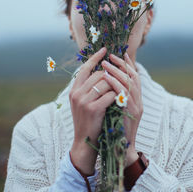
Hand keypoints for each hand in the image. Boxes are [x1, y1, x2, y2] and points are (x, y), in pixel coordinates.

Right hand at [69, 47, 116, 174]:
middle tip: (118, 81)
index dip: (95, 58)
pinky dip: (117, 97)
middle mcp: (76, 93)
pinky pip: (110, 95)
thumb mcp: (83, 102)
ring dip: (115, 87)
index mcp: (74, 90)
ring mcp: (84, 101)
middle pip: (98, 75)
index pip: (84, 68)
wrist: (84, 142)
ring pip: (106, 83)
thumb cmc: (88, 121)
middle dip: (111, 76)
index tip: (104, 49)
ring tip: (118, 94)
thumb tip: (102, 71)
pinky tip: (118, 103)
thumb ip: (89, 88)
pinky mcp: (93, 108)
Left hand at [101, 52, 142, 166]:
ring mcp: (136, 106)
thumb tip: (106, 82)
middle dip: (121, 64)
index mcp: (135, 99)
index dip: (128, 64)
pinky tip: (106, 78)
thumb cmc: (115, 130)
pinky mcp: (132, 112)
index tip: (120, 53)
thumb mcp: (116, 110)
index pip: (134, 76)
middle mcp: (138, 101)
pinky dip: (114, 84)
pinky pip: (123, 94)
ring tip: (105, 64)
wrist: (121, 149)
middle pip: (133, 76)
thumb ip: (115, 97)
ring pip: (130, 82)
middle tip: (109, 56)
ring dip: (116, 71)